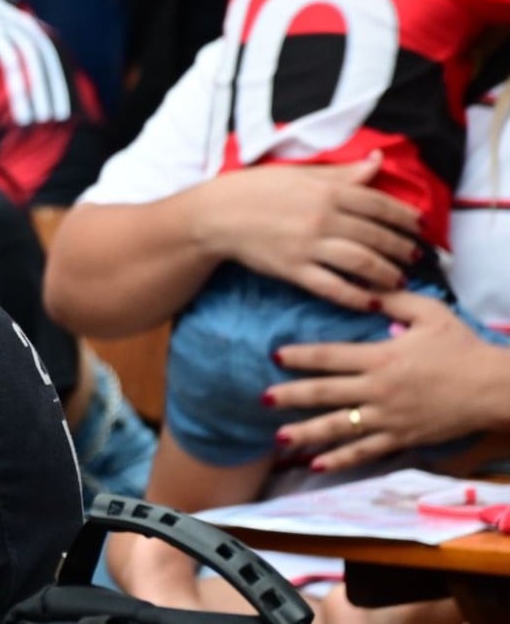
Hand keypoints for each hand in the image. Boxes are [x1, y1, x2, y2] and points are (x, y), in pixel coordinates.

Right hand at [196, 153, 418, 311]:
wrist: (214, 215)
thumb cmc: (253, 189)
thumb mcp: (298, 173)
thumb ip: (341, 173)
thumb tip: (377, 162)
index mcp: (325, 190)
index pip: (378, 204)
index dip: (405, 217)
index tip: (420, 227)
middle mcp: (321, 217)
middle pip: (376, 236)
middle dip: (402, 248)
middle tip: (417, 257)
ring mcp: (308, 246)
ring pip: (362, 263)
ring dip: (387, 273)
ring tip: (400, 279)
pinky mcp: (293, 270)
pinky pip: (333, 287)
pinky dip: (357, 296)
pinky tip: (372, 301)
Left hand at [265, 291, 509, 471]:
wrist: (494, 387)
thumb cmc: (461, 346)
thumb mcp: (428, 312)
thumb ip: (392, 299)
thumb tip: (364, 286)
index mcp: (381, 357)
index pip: (330, 356)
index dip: (301, 356)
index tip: (276, 356)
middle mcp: (379, 389)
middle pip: (326, 393)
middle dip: (291, 395)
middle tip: (263, 398)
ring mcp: (389, 417)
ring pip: (340, 427)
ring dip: (307, 432)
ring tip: (278, 437)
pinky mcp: (401, 437)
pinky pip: (365, 451)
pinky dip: (340, 458)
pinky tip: (317, 463)